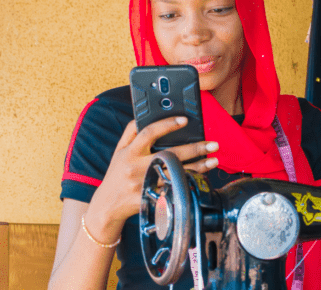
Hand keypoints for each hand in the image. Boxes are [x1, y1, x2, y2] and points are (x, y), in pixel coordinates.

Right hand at [85, 116, 218, 237]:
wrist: (107, 205)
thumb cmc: (116, 174)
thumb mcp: (119, 150)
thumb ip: (131, 131)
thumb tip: (145, 115)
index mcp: (130, 152)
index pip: (148, 133)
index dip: (167, 125)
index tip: (185, 120)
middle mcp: (137, 168)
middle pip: (170, 155)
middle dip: (195, 149)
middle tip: (213, 144)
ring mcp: (144, 185)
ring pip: (176, 174)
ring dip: (198, 168)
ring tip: (213, 161)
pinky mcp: (151, 199)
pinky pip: (173, 190)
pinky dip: (188, 184)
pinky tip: (201, 179)